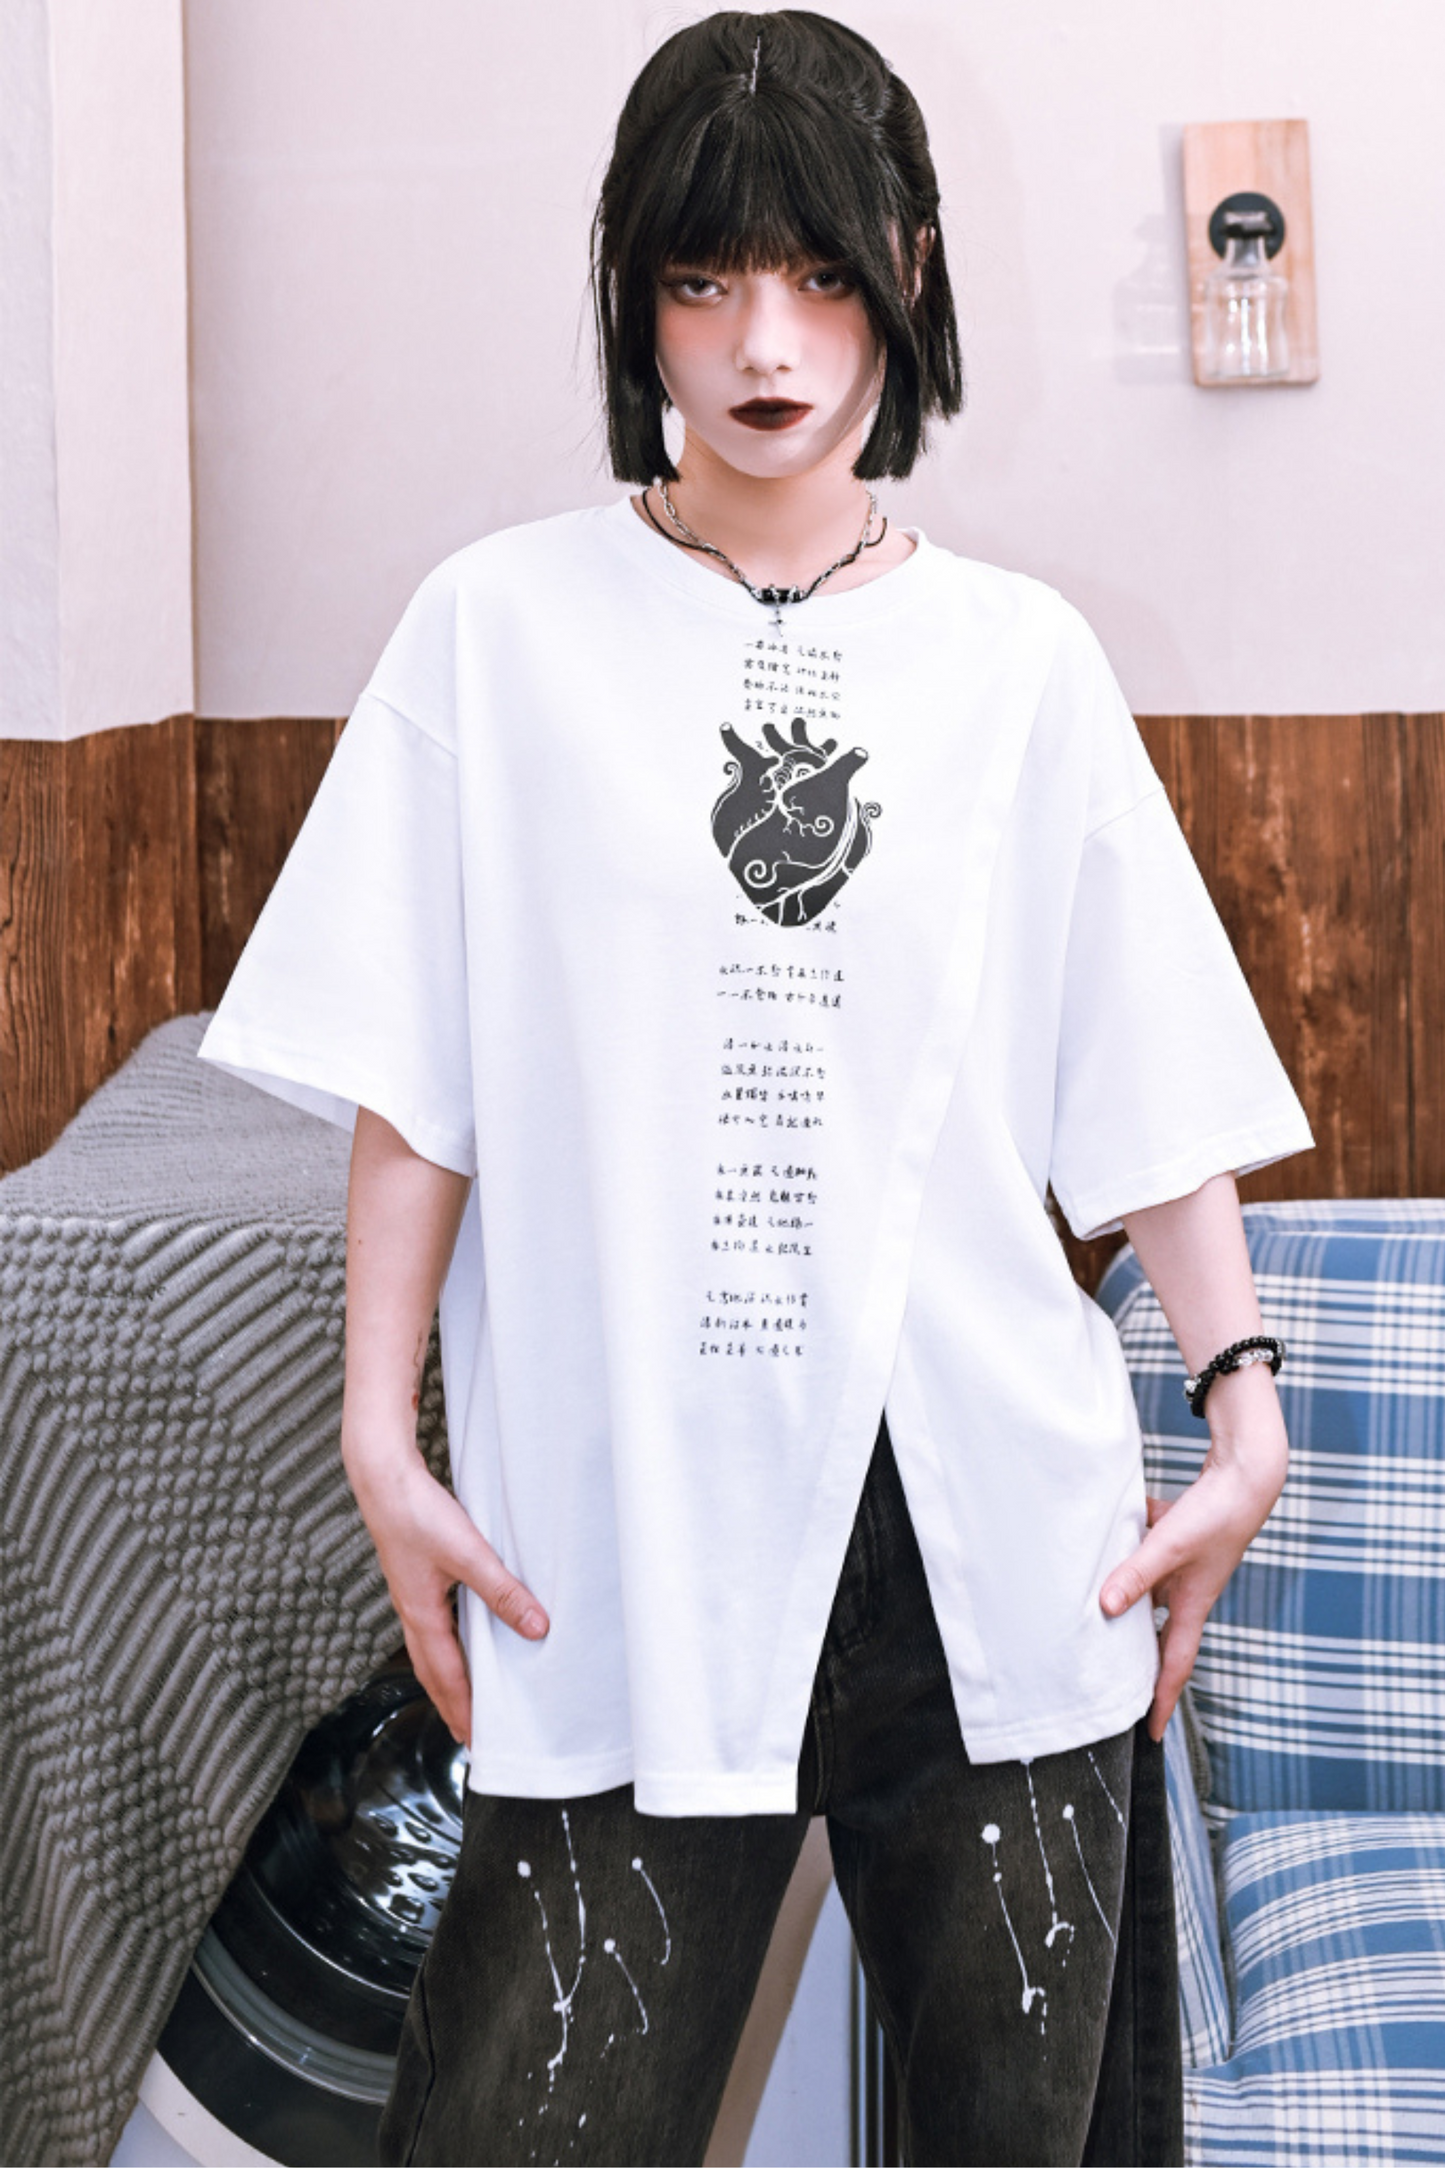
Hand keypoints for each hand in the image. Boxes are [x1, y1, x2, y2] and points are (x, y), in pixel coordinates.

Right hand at [346, 1444, 548, 1746]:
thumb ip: (503, 1591)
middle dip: (451, 1704)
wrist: (382, 1478)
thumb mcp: (468, 1554)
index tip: (476, 1741)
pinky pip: (431, 1625)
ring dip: (447, 1677)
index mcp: (421, 1616)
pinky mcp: (414, 1576)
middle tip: (468, 1734)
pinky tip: (459, 1636)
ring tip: (465, 1695)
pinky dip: (445, 1646)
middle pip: (432, 1672)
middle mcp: (412, 1612)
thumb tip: (536, 1627)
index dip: (462, 1709)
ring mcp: (410, 1595)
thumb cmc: (417, 1515)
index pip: (446, 1676)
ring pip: (430, 1650)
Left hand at [1099, 1376, 1286, 1740]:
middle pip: (1159, 1635)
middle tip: (1113, 1685)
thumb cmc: (1216, 1514)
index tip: (1151, 1734)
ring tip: (1093, 1616)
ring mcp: (1185, 1566)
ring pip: (1148, 1592)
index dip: (1162, 1700)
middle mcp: (1188, 1591)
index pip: (1174, 1664)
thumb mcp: (1169, 1547)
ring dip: (1126, 1602)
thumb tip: (1106, 1609)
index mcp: (1192, 1604)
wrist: (1247, 1474)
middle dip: (1138, 1661)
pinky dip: (1127, 1547)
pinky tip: (1104, 1533)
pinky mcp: (1180, 1539)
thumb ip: (1136, 1574)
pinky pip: (1146, 1551)